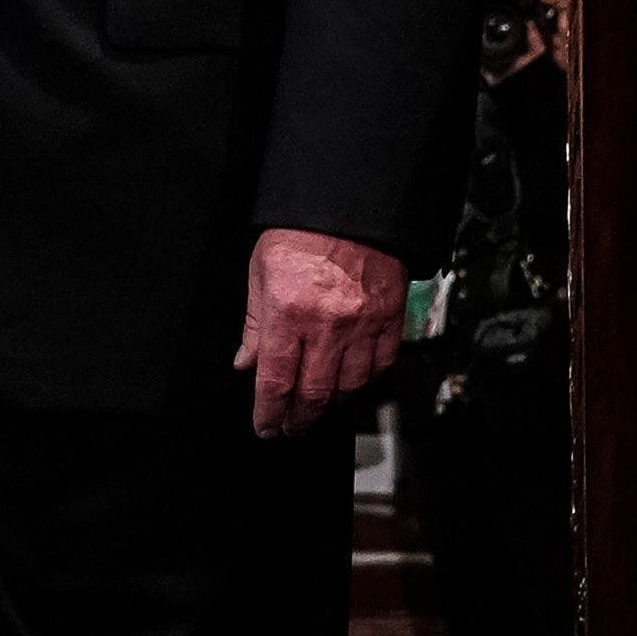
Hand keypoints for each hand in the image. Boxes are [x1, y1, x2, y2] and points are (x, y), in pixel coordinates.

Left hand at [234, 226, 407, 438]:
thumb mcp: (260, 273)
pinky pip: (381, 365)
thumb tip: (246, 363)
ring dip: (332, 406)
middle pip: (314, 393)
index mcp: (288, 313)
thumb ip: (254, 324)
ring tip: (318, 411)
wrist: (349, 206)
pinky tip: (352, 385)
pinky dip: (366, 382)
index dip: (269, 413)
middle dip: (299, 419)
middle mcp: (328, 325)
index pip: (276, 381)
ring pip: (350, 386)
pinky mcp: (390, 318)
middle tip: (290, 428)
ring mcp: (363, 324)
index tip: (265, 428)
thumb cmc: (299, 234)